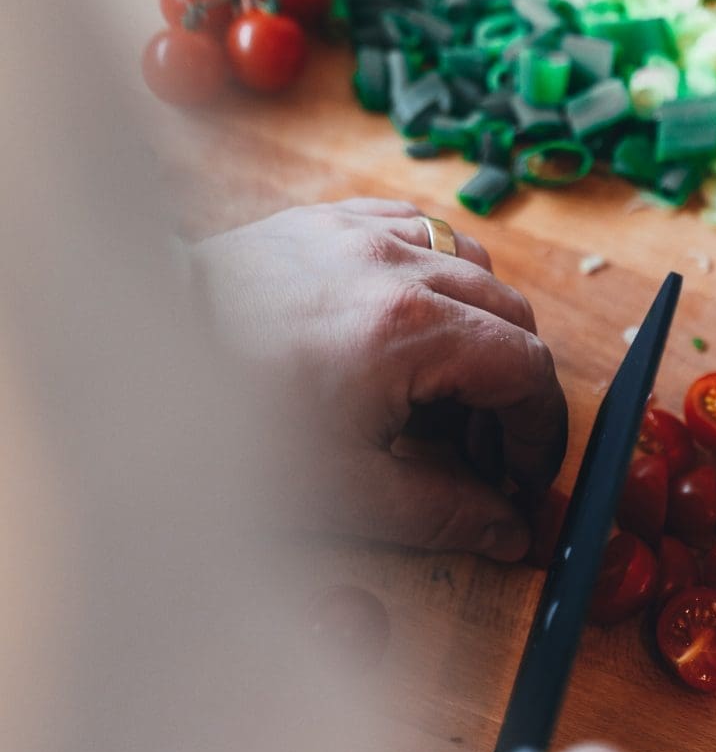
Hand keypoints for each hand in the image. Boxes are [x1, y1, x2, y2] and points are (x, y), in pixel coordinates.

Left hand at [190, 199, 566, 559]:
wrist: (138, 361)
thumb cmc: (231, 432)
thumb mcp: (347, 492)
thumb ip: (444, 511)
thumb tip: (508, 530)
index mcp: (412, 330)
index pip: (526, 368)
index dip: (540, 429)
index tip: (524, 473)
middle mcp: (398, 264)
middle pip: (510, 313)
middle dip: (513, 384)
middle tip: (483, 447)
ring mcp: (359, 232)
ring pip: (470, 261)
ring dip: (479, 322)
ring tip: (445, 383)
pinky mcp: (323, 221)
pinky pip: (413, 228)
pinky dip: (433, 272)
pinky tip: (407, 318)